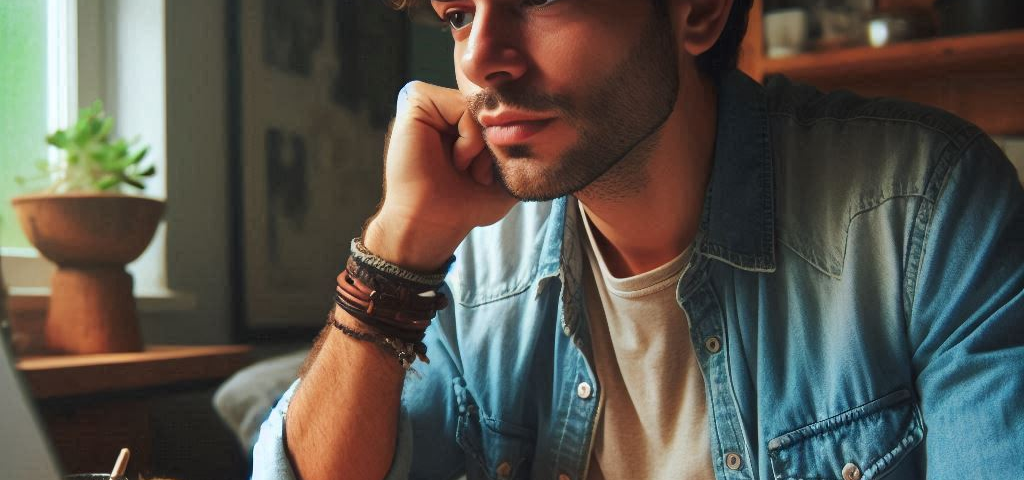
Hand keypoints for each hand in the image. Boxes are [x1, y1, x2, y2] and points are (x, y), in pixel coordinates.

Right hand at [364, 81, 517, 270]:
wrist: (431, 225)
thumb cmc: (464, 206)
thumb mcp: (506, 176)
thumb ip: (523, 148)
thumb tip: (541, 123)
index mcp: (459, 120)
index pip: (499, 111)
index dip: (504, 142)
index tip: (488, 177)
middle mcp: (443, 108)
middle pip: (491, 107)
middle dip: (495, 144)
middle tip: (479, 176)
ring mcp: (430, 104)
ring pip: (479, 107)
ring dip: (482, 145)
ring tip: (465, 170)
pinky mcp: (417, 102)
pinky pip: (462, 106)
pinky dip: (470, 139)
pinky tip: (457, 161)